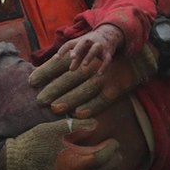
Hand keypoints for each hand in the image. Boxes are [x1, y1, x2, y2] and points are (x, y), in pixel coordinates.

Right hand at [4, 118, 124, 169]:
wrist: (11, 168)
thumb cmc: (32, 146)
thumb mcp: (53, 130)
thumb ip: (77, 126)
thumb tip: (96, 123)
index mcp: (80, 164)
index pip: (108, 155)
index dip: (113, 146)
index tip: (112, 141)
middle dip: (113, 158)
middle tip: (112, 150)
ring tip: (106, 163)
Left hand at [30, 45, 157, 118]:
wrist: (139, 57)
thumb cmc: (107, 59)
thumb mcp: (90, 56)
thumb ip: (72, 62)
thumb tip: (49, 72)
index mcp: (85, 55)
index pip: (61, 63)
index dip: (46, 71)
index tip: (31, 81)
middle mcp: (94, 64)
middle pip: (70, 77)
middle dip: (54, 88)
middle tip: (39, 100)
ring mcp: (107, 76)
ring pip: (85, 87)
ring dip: (69, 98)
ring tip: (55, 108)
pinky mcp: (117, 87)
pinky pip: (103, 98)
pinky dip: (91, 106)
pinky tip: (78, 114)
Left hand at [58, 24, 125, 72]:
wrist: (109, 33)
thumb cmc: (91, 44)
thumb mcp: (83, 49)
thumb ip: (77, 59)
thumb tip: (71, 70)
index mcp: (81, 40)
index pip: (70, 44)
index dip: (63, 50)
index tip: (56, 59)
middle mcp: (90, 41)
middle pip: (83, 43)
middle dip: (78, 49)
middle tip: (72, 57)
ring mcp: (100, 46)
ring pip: (95, 49)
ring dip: (89, 56)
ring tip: (84, 65)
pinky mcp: (108, 52)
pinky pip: (106, 59)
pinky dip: (103, 66)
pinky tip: (99, 74)